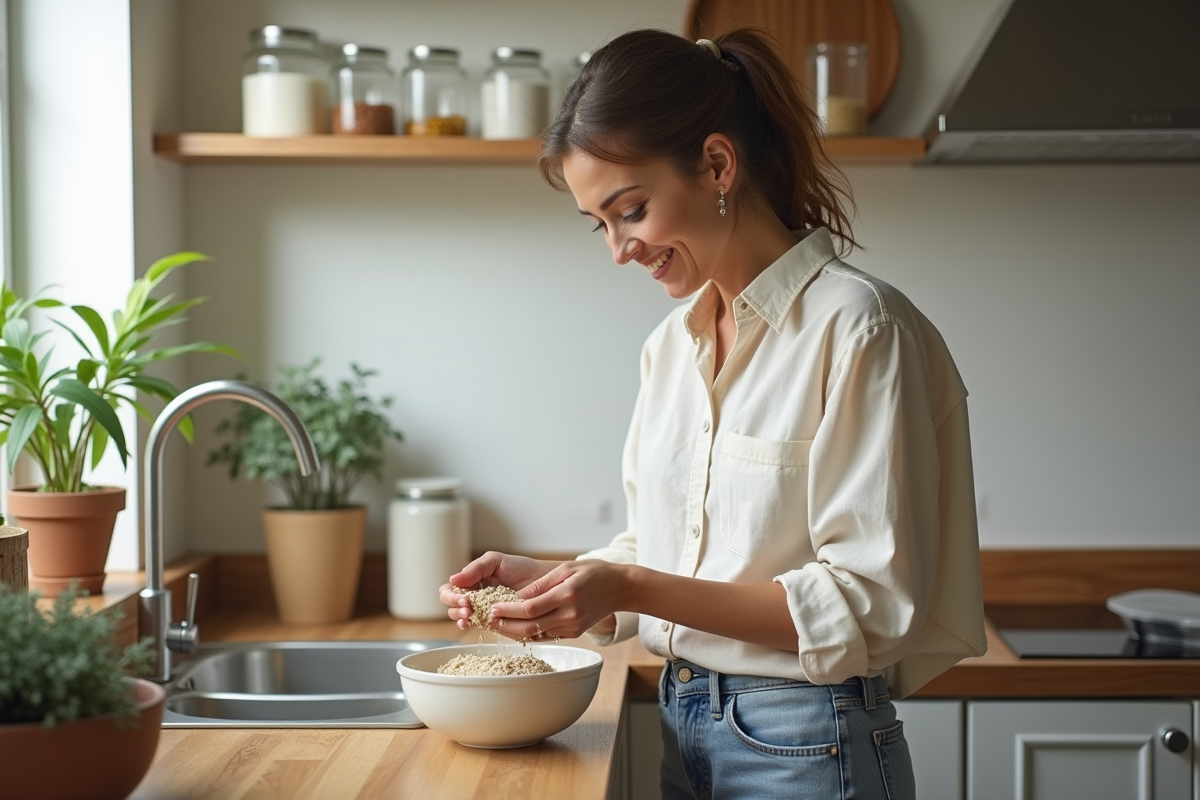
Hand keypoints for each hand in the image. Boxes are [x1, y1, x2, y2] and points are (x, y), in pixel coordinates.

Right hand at [438, 551, 557, 630]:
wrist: (544, 581)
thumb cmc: (521, 569)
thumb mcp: (496, 561)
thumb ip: (476, 568)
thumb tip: (453, 579)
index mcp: (471, 582)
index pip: (449, 590)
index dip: (451, 596)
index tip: (464, 598)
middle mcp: (474, 597)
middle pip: (451, 606)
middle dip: (455, 608)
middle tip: (468, 608)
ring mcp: (483, 611)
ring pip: (461, 618)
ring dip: (461, 618)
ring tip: (470, 615)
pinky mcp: (494, 622)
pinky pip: (479, 626)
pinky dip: (475, 626)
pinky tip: (477, 623)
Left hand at [487, 559, 629, 641]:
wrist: (619, 588)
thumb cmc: (593, 573)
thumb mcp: (566, 569)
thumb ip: (540, 584)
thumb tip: (516, 597)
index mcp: (566, 595)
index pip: (530, 608)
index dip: (508, 611)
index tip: (492, 608)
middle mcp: (569, 615)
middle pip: (530, 627)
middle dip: (505, 625)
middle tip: (487, 621)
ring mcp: (572, 627)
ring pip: (536, 634)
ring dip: (514, 632)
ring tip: (495, 625)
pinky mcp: (573, 634)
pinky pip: (546, 635)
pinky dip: (529, 633)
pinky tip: (514, 628)